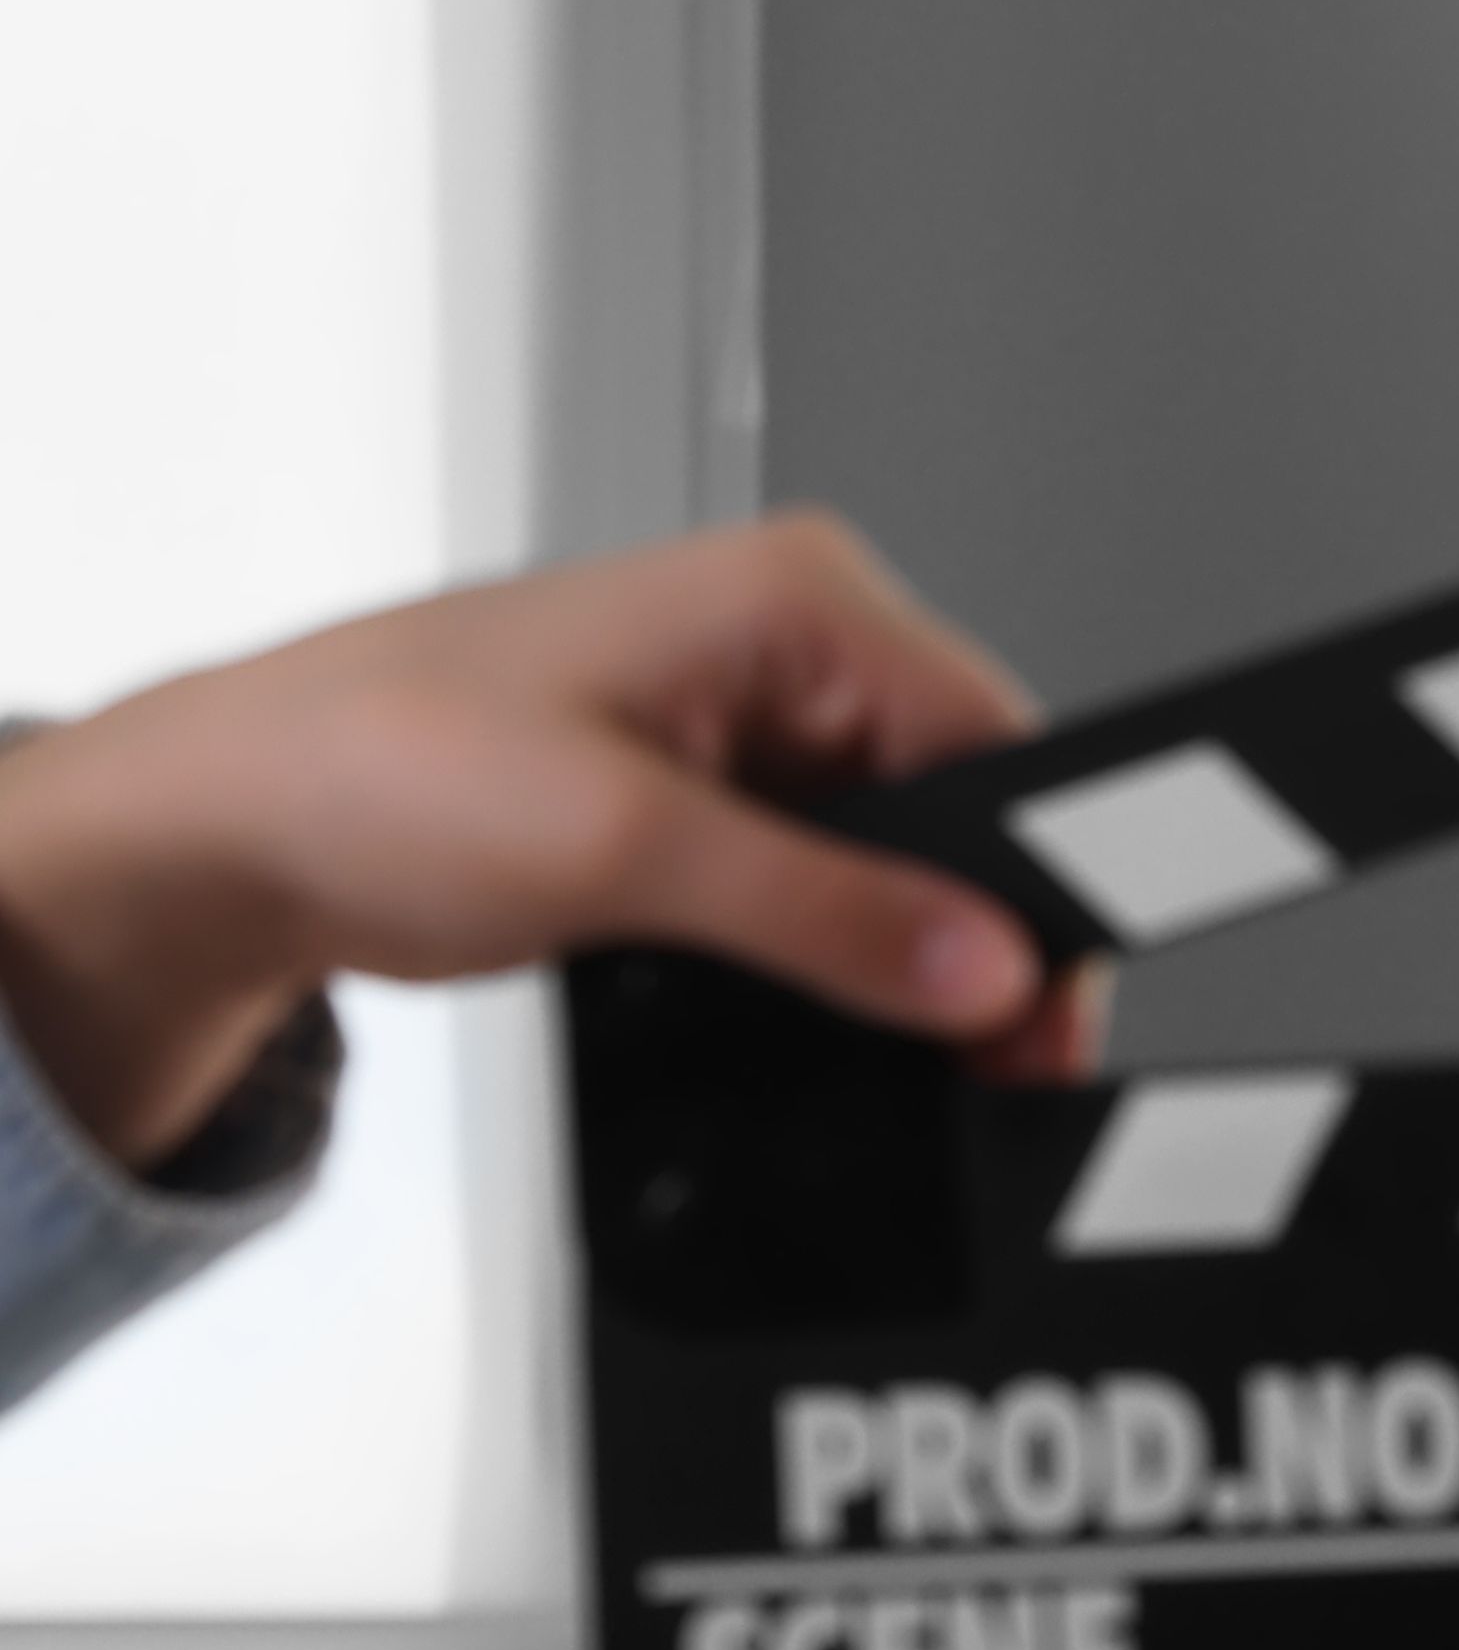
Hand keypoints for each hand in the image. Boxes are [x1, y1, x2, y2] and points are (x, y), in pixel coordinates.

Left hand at [0, 512, 1085, 1170]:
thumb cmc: (359, 767)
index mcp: (795, 597)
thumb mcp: (619, 844)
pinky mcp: (720, 808)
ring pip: (910, 870)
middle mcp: (790, 648)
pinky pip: (836, 896)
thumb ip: (824, 914)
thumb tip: (983, 969)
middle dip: (972, 941)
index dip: (1043, 887)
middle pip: (973, 813)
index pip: (1003, 741)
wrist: (225, 837)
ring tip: (847, 1021)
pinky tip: (793, 1005)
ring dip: (892, 961)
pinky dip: (832, 970)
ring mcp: (757, 731)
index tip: (1042, 1007)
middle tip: (965, 1052)